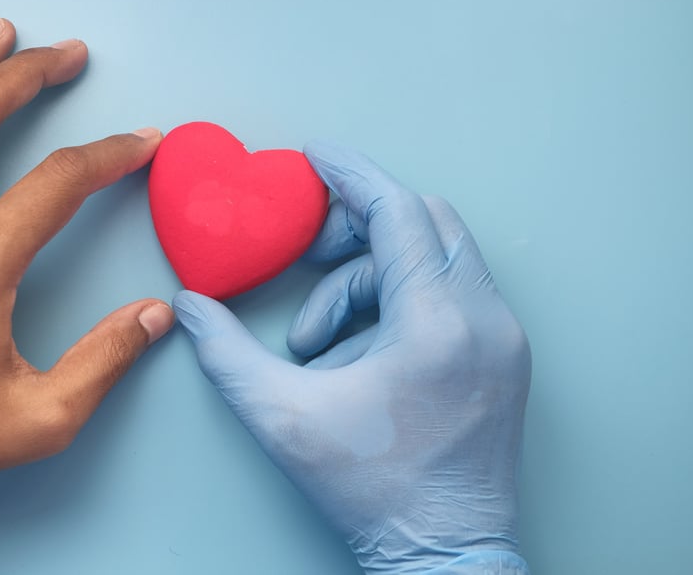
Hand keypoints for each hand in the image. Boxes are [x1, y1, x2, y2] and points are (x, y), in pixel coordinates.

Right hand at [173, 141, 530, 573]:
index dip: (350, 175)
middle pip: (425, 221)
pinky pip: (450, 293)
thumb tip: (190, 305)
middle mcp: (483, 320)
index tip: (314, 157)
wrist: (444, 554)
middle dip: (359, 224)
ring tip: (318, 339)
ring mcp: (501, 338)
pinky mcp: (502, 357)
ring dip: (369, 275)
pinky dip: (398, 301)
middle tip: (307, 249)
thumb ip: (227, 353)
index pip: (398, 212)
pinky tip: (356, 351)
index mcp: (437, 325)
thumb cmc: (373, 492)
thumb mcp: (282, 417)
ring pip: (438, 257)